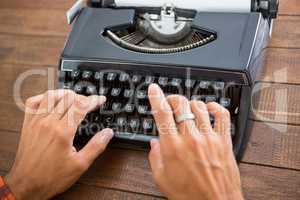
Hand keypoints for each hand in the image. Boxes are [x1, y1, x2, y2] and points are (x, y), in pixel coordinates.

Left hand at [5, 90, 113, 199]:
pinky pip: (33, 102)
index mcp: (63, 132)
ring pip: (51, 96)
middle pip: (68, 98)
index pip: (81, 106)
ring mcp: (36, 122)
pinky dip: (44, 97)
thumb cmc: (51, 177)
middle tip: (89, 103)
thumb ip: (96, 146)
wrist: (27, 185)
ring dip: (65, 93)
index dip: (93, 100)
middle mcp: (48, 123)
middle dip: (82, 97)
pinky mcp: (28, 124)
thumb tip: (108, 133)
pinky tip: (51, 100)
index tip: (100, 99)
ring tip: (74, 97)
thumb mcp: (80, 165)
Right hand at [148, 84, 242, 199]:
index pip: (161, 113)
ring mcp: (209, 138)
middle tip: (170, 102)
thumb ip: (154, 157)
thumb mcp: (161, 178)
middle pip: (181, 104)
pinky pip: (222, 115)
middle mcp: (191, 139)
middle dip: (172, 98)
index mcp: (173, 147)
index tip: (153, 89)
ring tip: (186, 109)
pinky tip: (208, 108)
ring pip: (199, 106)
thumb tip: (154, 143)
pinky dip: (214, 106)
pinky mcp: (224, 141)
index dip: (155, 97)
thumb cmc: (189, 195)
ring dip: (189, 103)